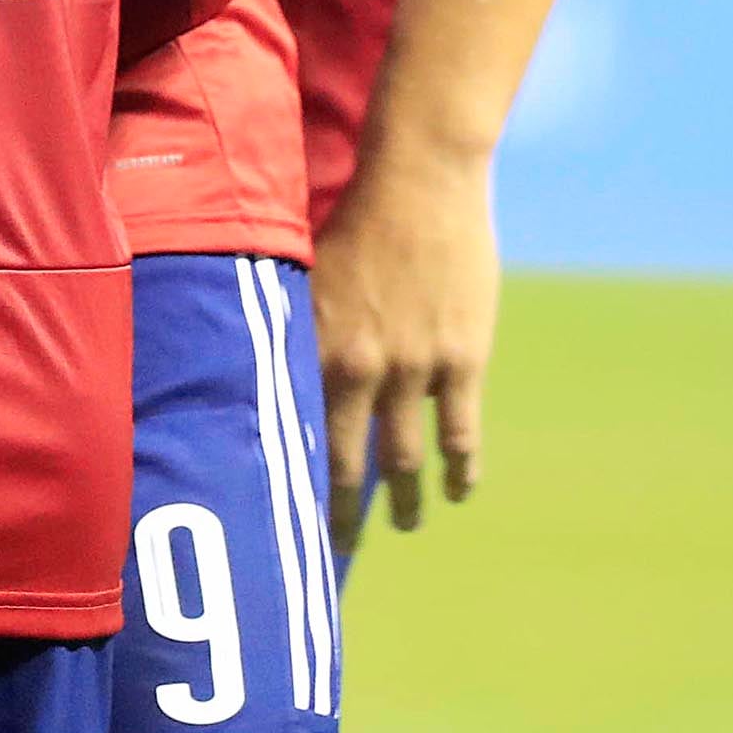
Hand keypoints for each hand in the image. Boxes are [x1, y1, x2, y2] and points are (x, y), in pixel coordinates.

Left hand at [314, 138, 500, 544]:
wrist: (418, 184)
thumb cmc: (352, 220)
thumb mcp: (305, 275)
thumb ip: (295, 326)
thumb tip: (271, 367)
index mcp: (311, 345)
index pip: (296, 431)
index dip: (295, 478)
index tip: (287, 515)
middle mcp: (357, 367)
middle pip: (348, 460)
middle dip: (343, 510)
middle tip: (340, 548)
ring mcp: (413, 368)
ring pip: (405, 457)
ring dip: (403, 500)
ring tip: (403, 525)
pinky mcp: (462, 360)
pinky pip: (460, 432)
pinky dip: (460, 468)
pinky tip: (457, 490)